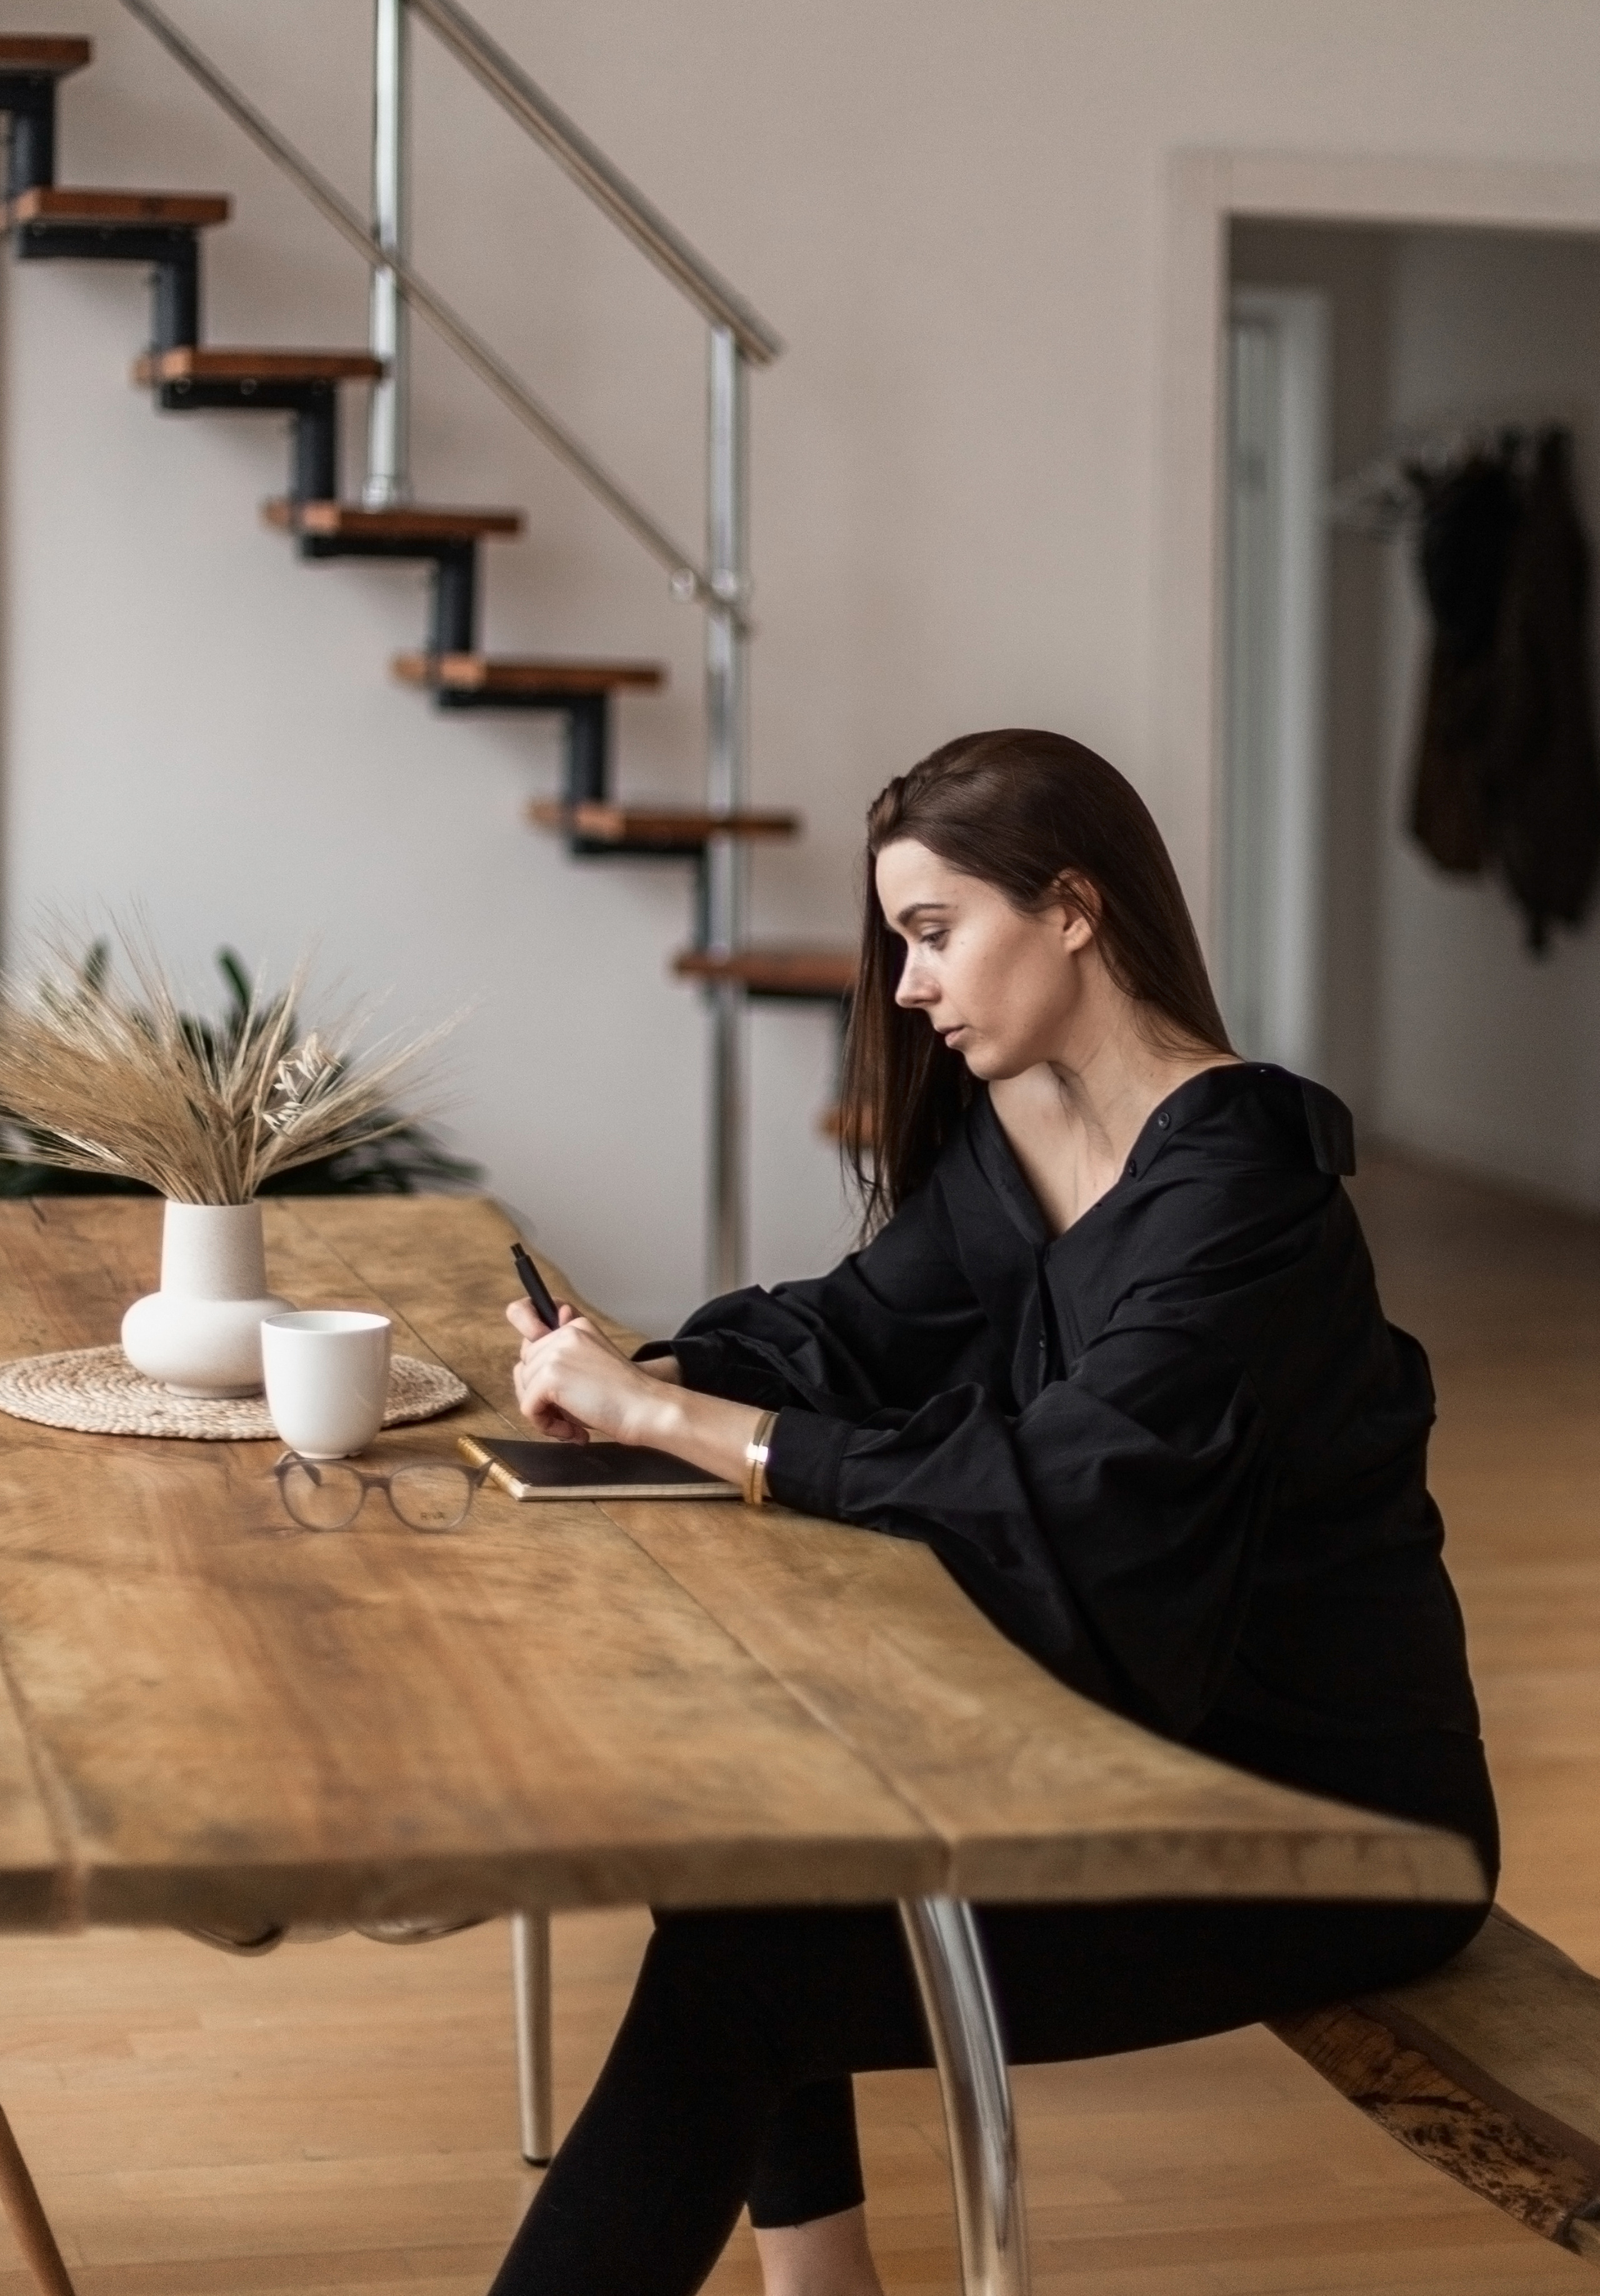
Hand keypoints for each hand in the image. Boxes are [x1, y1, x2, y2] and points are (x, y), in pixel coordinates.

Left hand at [505, 1299, 671, 1446]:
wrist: (647, 1408)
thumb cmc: (624, 1398)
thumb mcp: (590, 1367)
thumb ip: (560, 1362)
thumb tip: (524, 1370)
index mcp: (576, 1327)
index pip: (534, 1339)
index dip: (535, 1358)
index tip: (552, 1379)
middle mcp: (564, 1333)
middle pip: (525, 1368)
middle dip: (540, 1396)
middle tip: (569, 1416)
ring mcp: (556, 1352)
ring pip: (524, 1389)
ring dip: (545, 1414)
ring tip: (575, 1425)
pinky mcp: (550, 1376)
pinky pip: (528, 1408)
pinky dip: (547, 1427)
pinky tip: (575, 1431)